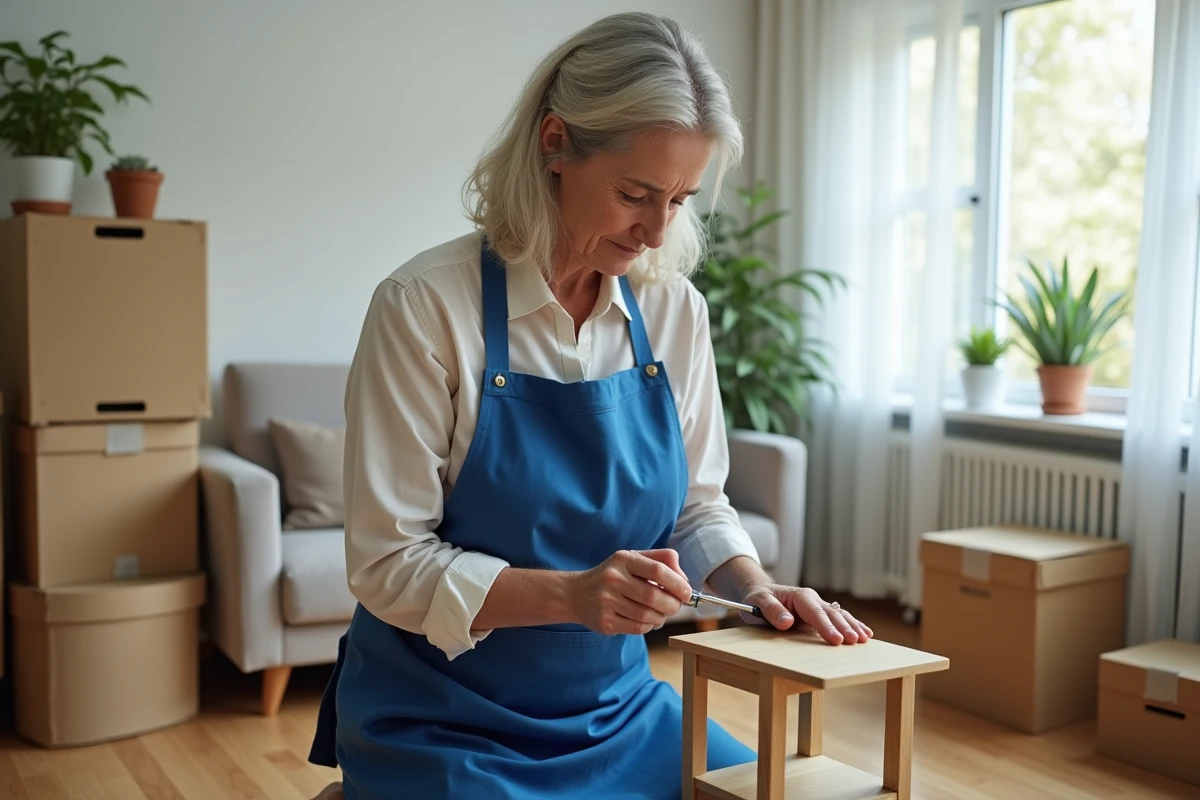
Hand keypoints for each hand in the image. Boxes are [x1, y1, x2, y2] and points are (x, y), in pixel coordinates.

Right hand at [569, 549, 692, 635]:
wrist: (578, 593)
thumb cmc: (614, 575)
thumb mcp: (634, 559)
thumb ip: (662, 561)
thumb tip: (684, 580)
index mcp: (623, 559)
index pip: (657, 570)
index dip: (677, 583)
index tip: (687, 593)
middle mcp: (612, 579)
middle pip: (654, 596)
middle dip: (672, 605)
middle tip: (676, 606)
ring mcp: (606, 601)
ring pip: (647, 616)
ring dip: (661, 618)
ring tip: (660, 613)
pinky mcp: (604, 622)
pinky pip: (638, 628)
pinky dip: (649, 626)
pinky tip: (646, 620)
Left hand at [740, 584, 873, 645]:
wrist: (759, 592)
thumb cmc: (757, 598)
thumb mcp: (757, 602)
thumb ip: (771, 610)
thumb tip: (788, 621)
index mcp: (799, 596)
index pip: (815, 613)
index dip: (826, 627)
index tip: (836, 640)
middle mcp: (812, 600)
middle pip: (831, 614)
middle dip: (844, 627)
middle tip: (855, 641)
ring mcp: (818, 607)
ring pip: (839, 615)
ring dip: (852, 626)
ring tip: (864, 638)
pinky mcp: (819, 615)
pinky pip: (838, 619)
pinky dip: (852, 624)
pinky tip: (865, 632)